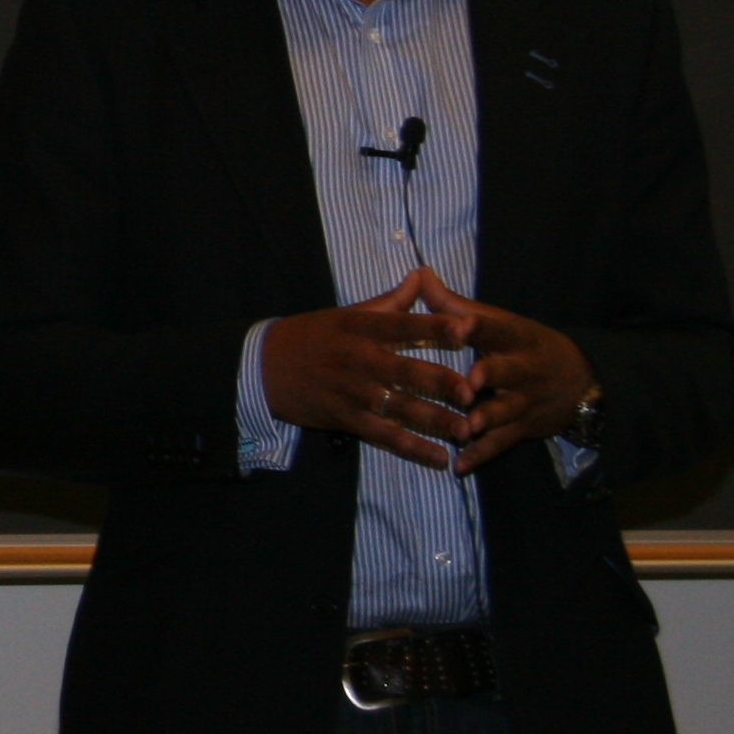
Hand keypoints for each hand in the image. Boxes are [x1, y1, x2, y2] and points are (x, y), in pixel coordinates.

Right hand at [259, 268, 484, 470]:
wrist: (262, 367)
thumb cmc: (311, 335)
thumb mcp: (346, 313)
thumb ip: (390, 301)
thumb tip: (423, 275)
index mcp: (360, 328)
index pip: (403, 325)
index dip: (435, 326)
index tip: (467, 328)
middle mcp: (358, 360)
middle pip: (404, 371)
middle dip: (439, 382)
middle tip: (471, 391)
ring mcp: (351, 392)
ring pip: (398, 408)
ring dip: (433, 420)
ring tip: (465, 430)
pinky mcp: (345, 419)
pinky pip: (383, 436)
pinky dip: (412, 448)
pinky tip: (439, 458)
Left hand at [394, 267, 597, 472]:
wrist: (582, 379)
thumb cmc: (527, 345)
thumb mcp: (500, 321)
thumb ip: (456, 304)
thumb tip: (420, 273)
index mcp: (514, 337)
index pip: (497, 328)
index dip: (481, 327)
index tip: (462, 325)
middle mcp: (523, 369)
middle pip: (507, 371)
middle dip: (490, 376)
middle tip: (469, 383)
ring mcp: (525, 400)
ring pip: (506, 411)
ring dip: (487, 420)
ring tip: (466, 429)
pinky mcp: (524, 427)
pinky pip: (502, 443)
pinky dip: (481, 455)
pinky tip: (460, 465)